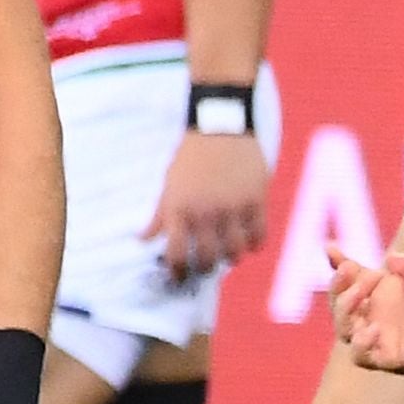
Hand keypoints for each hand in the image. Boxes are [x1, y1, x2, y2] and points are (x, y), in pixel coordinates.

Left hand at [147, 126, 272, 279]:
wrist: (221, 126)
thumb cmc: (191, 157)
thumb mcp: (170, 184)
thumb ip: (160, 215)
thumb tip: (143, 240)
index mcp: (180, 208)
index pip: (176, 254)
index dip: (177, 272)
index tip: (180, 277)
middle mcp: (206, 211)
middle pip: (208, 259)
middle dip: (204, 268)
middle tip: (205, 265)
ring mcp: (233, 207)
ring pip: (235, 252)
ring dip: (231, 257)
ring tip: (228, 252)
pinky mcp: (256, 200)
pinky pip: (259, 235)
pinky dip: (254, 243)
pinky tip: (248, 240)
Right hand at [329, 245, 403, 382]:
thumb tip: (387, 260)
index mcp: (390, 292)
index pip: (355, 278)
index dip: (339, 264)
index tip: (329, 247)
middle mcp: (382, 314)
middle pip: (340, 302)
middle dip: (338, 284)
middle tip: (353, 270)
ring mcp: (384, 337)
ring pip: (343, 328)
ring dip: (344, 307)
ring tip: (363, 290)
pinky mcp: (390, 358)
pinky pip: (360, 356)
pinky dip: (360, 342)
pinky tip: (373, 328)